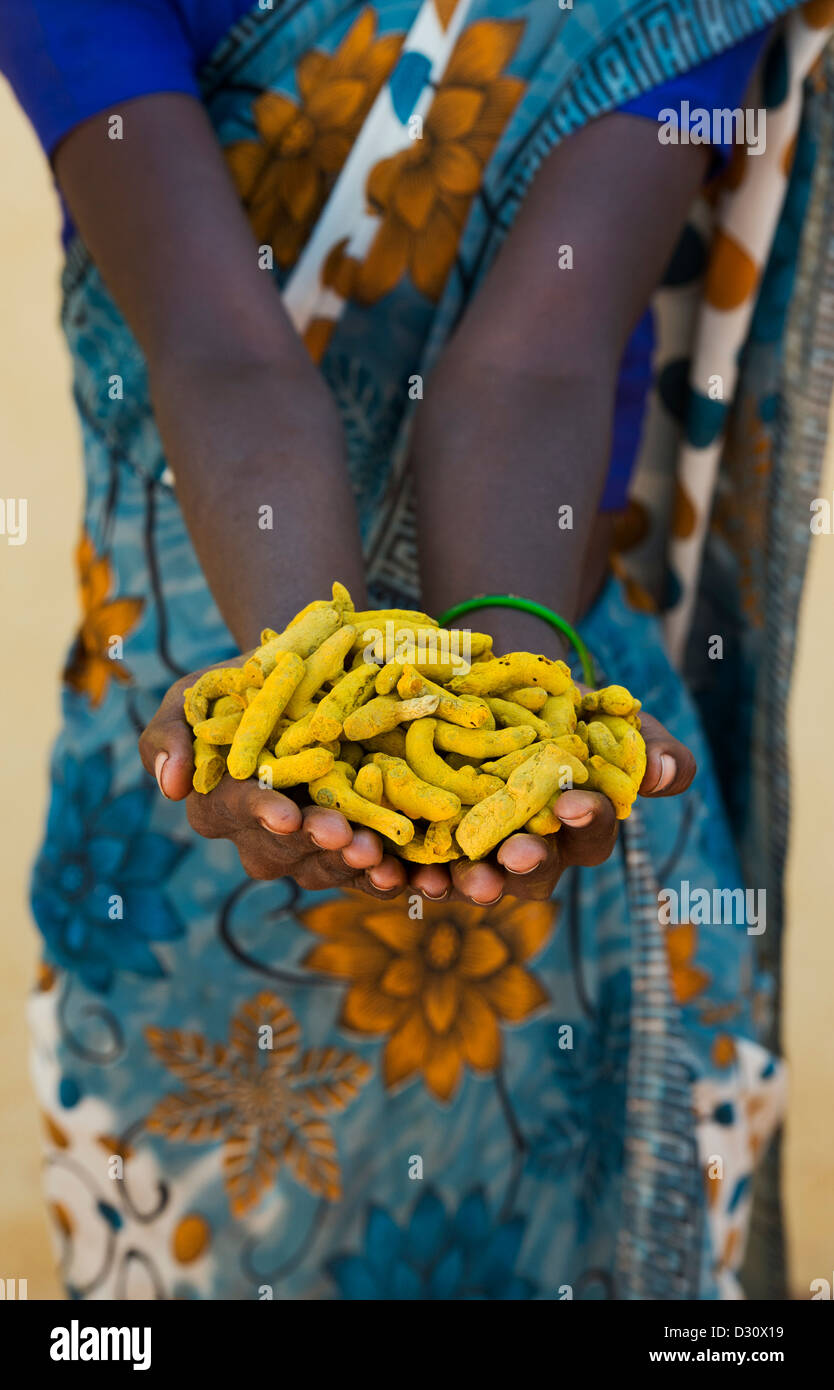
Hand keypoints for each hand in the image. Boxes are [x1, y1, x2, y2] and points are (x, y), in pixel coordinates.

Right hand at [138, 664, 406, 898]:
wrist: (302, 681)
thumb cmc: (237, 690)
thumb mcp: (193, 697)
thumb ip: (169, 736)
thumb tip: (172, 786)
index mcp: (221, 806)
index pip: (237, 813)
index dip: (262, 815)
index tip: (285, 815)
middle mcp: (262, 837)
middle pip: (288, 849)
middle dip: (318, 842)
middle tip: (347, 836)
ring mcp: (309, 847)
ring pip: (327, 867)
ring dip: (354, 866)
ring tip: (381, 856)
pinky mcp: (352, 847)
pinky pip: (369, 874)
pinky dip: (390, 879)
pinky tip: (414, 881)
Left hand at [406, 710, 695, 904]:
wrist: (491, 688)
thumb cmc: (562, 708)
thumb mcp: (606, 715)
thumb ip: (646, 745)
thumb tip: (669, 774)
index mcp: (576, 825)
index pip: (589, 833)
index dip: (584, 821)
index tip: (572, 802)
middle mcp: (528, 851)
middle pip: (531, 874)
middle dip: (522, 868)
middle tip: (511, 856)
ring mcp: (476, 854)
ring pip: (470, 881)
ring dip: (458, 885)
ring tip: (445, 880)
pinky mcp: (424, 846)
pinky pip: (412, 869)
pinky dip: (398, 873)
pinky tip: (382, 868)